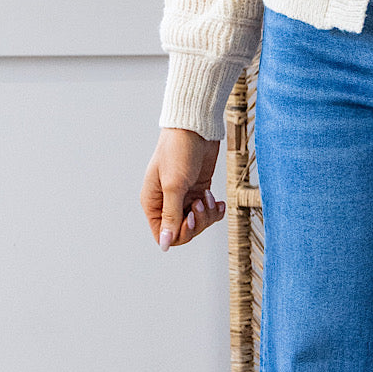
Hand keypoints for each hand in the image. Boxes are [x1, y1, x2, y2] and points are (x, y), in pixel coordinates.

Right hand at [141, 127, 225, 250]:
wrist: (196, 126)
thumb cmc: (178, 150)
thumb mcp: (174, 185)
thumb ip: (170, 216)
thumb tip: (164, 245)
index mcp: (153, 202)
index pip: (164, 234)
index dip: (180, 233)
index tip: (190, 217)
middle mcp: (167, 202)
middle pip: (182, 231)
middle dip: (196, 222)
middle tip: (201, 204)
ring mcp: (184, 195)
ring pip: (197, 222)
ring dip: (207, 216)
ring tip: (210, 198)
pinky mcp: (199, 188)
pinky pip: (207, 210)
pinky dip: (214, 210)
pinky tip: (219, 202)